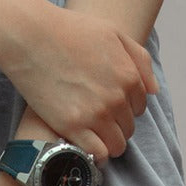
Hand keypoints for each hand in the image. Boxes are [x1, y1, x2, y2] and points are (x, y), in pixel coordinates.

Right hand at [0, 6, 157, 164]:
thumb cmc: (70, 31)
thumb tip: (153, 91)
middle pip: (128, 127)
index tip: (108, 104)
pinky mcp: (73, 127)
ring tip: (91, 134)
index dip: (125, 107)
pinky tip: (85, 145)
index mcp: (129, 75)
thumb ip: (138, 60)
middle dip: (116, 125)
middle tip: (96, 118)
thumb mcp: (113, 33)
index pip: (139, 107)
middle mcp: (117, 98)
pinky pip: (98, 155)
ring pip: (117, 145)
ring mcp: (96, 114)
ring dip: (108, 143)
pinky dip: (96, 155)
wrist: (32, 37)